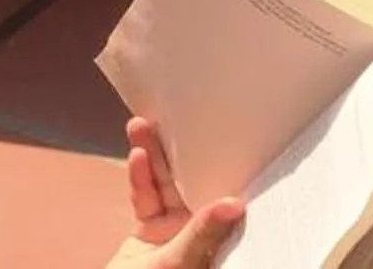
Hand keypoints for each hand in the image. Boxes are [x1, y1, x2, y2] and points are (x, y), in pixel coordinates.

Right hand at [105, 118, 243, 268]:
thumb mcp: (178, 264)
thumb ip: (202, 233)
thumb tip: (236, 205)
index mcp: (220, 244)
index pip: (229, 199)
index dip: (229, 167)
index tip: (228, 135)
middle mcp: (200, 235)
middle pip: (194, 184)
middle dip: (182, 154)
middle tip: (177, 118)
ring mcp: (174, 233)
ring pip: (166, 186)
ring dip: (153, 158)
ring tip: (142, 126)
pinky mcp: (148, 233)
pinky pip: (145, 199)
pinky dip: (139, 178)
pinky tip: (135, 156)